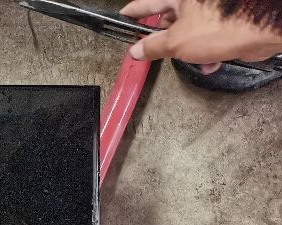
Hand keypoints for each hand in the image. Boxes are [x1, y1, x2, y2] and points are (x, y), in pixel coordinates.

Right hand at [121, 0, 281, 71]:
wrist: (260, 29)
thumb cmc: (222, 26)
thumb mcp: (176, 42)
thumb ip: (152, 47)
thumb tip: (136, 51)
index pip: (147, 3)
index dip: (133, 13)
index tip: (123, 17)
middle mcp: (195, 1)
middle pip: (169, 19)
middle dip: (164, 38)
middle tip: (154, 50)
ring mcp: (210, 10)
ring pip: (188, 31)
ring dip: (187, 49)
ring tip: (191, 58)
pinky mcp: (225, 22)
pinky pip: (207, 37)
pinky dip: (206, 50)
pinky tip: (210, 60)